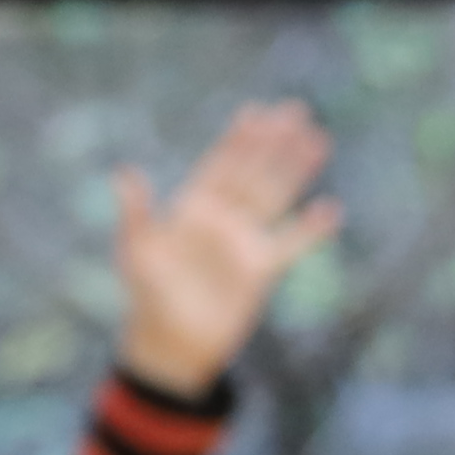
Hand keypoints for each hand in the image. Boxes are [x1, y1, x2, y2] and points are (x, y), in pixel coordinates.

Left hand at [111, 102, 342, 392]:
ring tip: (318, 141)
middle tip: (296, 111)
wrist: (171, 344)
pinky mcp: (261, 270)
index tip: (256, 112)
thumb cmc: (146, 296)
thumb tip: (123, 173)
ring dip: (295, 170)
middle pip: (253, 172)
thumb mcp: (136, 252)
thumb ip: (135, 213)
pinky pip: (291, 244)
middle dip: (273, 143)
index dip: (238, 139)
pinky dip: (311, 229)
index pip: (220, 164)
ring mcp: (243, 242)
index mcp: (192, 208)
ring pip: (275, 197)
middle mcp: (222, 219)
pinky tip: (331, 210)